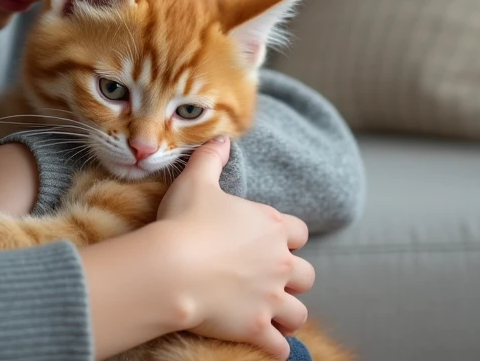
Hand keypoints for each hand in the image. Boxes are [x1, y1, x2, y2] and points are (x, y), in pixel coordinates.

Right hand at [156, 137, 313, 359]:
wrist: (172, 268)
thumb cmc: (184, 222)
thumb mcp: (197, 181)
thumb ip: (211, 158)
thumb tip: (221, 139)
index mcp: (271, 227)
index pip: (299, 232)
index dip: (287, 238)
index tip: (271, 243)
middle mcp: (279, 263)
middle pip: (307, 275)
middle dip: (292, 279)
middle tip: (271, 282)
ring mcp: (270, 298)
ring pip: (299, 313)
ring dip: (288, 315)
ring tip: (272, 316)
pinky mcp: (257, 326)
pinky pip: (280, 347)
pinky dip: (276, 348)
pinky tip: (266, 345)